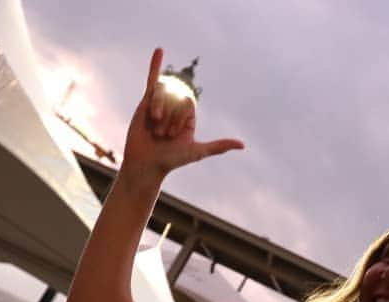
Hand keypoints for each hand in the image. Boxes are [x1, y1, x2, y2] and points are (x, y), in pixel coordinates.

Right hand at [121, 48, 243, 180]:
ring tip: (154, 128)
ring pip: (163, 95)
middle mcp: (176, 109)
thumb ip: (219, 146)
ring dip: (158, 111)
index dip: (180, 117)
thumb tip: (243, 145)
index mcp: (189, 118)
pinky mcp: (146, 101)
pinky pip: (152, 80)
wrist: (146, 163)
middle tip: (162, 135)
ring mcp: (161, 104)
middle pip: (175, 99)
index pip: (188, 103)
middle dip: (168, 118)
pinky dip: (155, 65)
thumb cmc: (170, 160)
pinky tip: (159, 50)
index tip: (173, 135)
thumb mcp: (197, 151)